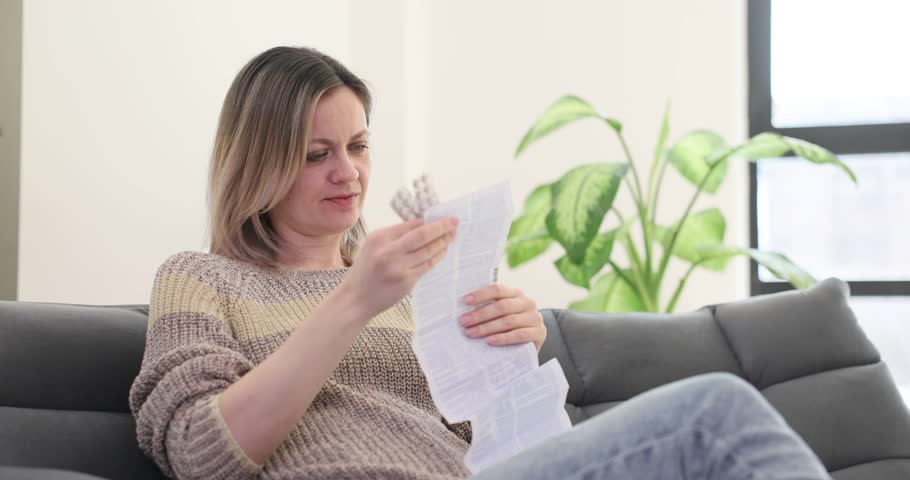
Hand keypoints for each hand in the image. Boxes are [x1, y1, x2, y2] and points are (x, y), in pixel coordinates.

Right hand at [342, 216, 458, 318]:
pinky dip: (437, 257)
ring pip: (428, 251)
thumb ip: (394, 235)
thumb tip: (422, 224)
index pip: (411, 224)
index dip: (429, 220)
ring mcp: (399, 268)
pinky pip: (427, 266)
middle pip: (423, 235)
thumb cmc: (365, 270)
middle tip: (455, 222)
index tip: (442, 216)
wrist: (356, 299)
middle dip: (442, 227)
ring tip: (452, 235)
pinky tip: (443, 251)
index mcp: (380, 238)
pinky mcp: (407, 282)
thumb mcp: (372, 246)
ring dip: (443, 242)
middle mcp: (389, 251)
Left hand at [459, 284, 545, 350]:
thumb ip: (488, 307)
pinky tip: (490, 341)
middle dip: (480, 314)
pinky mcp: (539, 333)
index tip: (465, 301)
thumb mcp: (502, 313)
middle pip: (502, 306)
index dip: (481, 294)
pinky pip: (519, 335)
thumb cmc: (510, 325)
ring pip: (508, 321)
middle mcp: (527, 303)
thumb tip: (463, 310)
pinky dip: (503, 338)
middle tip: (464, 322)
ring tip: (471, 333)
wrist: (531, 341)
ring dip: (487, 327)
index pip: (498, 290)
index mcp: (516, 293)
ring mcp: (534, 318)